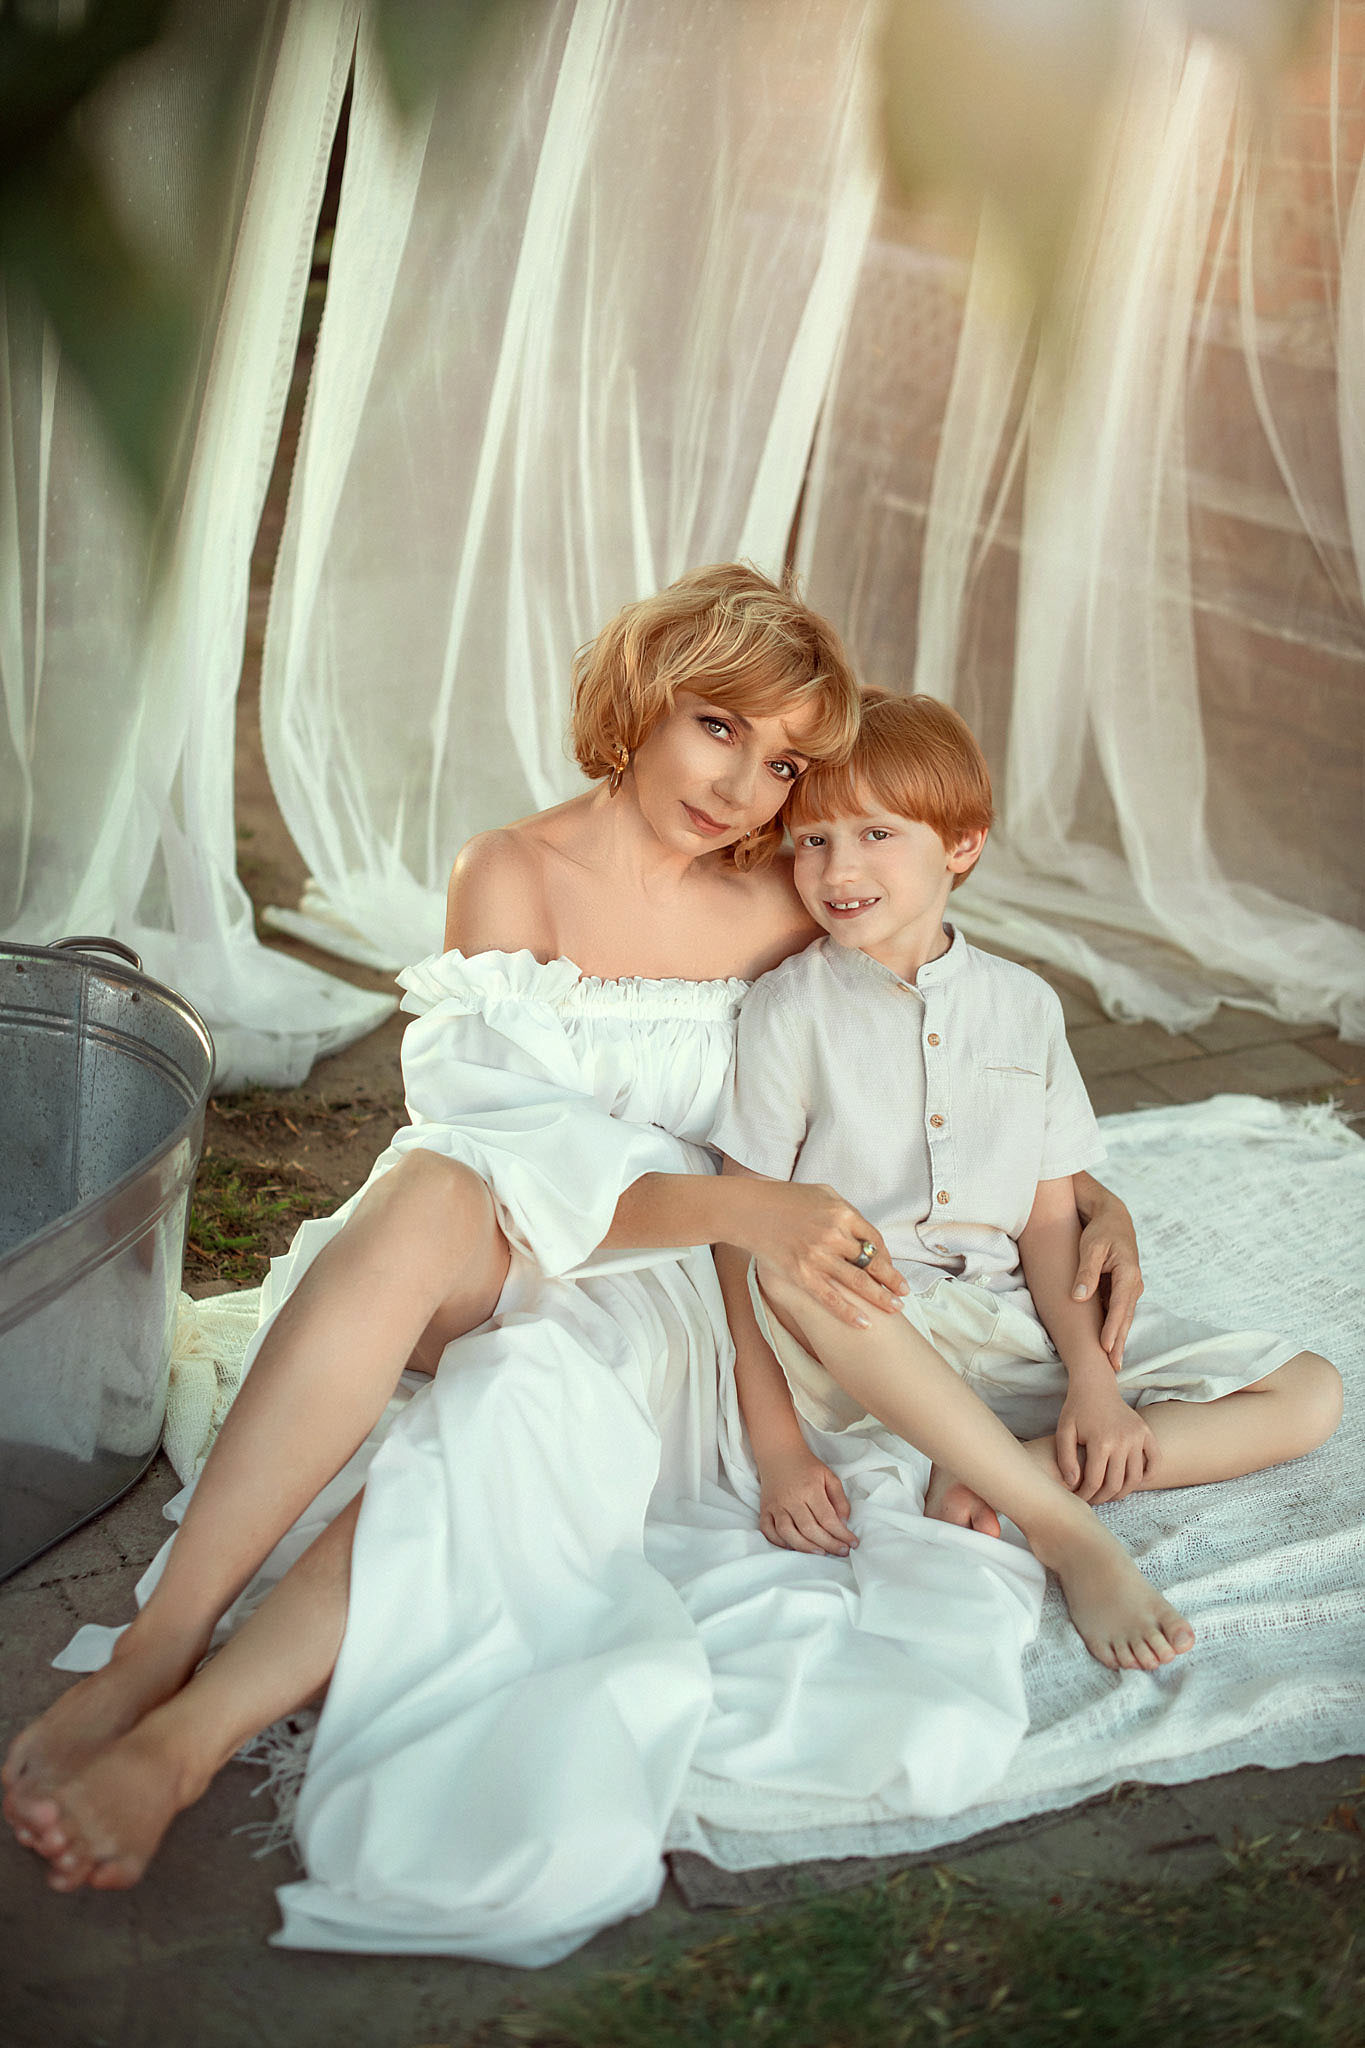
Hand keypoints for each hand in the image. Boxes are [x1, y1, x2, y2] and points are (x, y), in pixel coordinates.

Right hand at [738, 1179, 906, 1328]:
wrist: (749, 1210)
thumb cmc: (785, 1198)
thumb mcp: (822, 1193)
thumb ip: (846, 1210)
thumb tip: (864, 1230)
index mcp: (842, 1213)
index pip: (874, 1240)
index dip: (887, 1257)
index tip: (891, 1268)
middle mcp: (834, 1235)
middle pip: (872, 1263)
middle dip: (892, 1280)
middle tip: (904, 1293)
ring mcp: (817, 1256)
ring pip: (858, 1283)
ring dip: (880, 1298)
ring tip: (895, 1308)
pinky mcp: (801, 1274)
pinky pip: (830, 1298)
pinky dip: (849, 1313)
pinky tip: (864, 1323)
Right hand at [758, 1447, 858, 1555]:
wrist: (779, 1453)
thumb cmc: (807, 1466)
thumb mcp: (829, 1476)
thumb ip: (840, 1499)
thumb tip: (843, 1523)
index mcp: (810, 1489)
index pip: (827, 1518)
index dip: (841, 1534)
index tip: (853, 1544)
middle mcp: (791, 1499)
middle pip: (809, 1529)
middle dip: (828, 1544)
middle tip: (842, 1552)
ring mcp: (775, 1505)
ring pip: (787, 1532)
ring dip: (804, 1547)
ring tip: (821, 1553)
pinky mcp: (764, 1509)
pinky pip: (768, 1531)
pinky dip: (778, 1542)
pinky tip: (793, 1546)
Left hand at [1056, 1379, 1153, 1504]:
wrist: (1095, 1386)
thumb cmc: (1077, 1410)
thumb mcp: (1064, 1432)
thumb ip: (1066, 1459)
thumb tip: (1073, 1483)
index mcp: (1101, 1442)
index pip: (1094, 1481)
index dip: (1086, 1494)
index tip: (1080, 1498)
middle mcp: (1123, 1441)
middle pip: (1116, 1484)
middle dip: (1103, 1497)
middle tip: (1094, 1499)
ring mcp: (1138, 1437)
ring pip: (1135, 1478)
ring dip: (1123, 1491)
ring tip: (1110, 1493)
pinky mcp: (1146, 1433)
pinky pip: (1154, 1461)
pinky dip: (1148, 1476)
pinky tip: (1133, 1481)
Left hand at [1072, 1178, 1142, 1369]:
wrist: (1113, 1218)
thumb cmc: (1101, 1231)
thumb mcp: (1091, 1247)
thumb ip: (1086, 1272)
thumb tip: (1079, 1297)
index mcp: (1129, 1273)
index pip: (1120, 1307)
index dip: (1113, 1329)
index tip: (1105, 1348)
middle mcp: (1134, 1284)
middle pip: (1125, 1318)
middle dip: (1119, 1343)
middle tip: (1113, 1367)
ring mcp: (1129, 1288)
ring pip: (1123, 1318)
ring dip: (1119, 1339)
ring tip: (1113, 1363)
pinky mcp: (1121, 1290)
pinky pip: (1118, 1312)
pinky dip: (1114, 1328)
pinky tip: (1108, 1345)